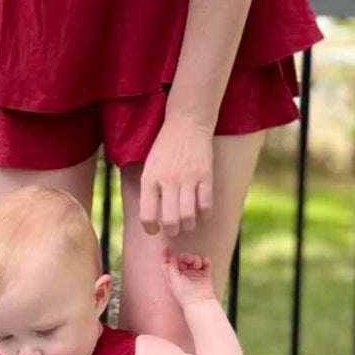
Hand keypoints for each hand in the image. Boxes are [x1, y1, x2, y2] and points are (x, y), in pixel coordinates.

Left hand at [138, 111, 213, 237]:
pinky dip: (205, 214)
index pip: (147, 215)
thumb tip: (152, 217)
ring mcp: (188, 178)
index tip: (155, 229)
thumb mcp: (149, 166)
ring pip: (189, 216)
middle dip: (172, 231)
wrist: (187, 124)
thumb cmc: (165, 148)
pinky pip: (206, 205)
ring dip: (188, 225)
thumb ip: (150, 190)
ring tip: (187, 222)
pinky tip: (202, 211)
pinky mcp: (205, 175)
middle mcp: (168, 181)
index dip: (151, 229)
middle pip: (170, 221)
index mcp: (149, 179)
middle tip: (174, 228)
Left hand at [160, 248, 216, 309]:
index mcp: (173, 276)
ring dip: (195, 259)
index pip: (167, 263)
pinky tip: (203, 263)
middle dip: (185, 257)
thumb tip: (170, 256)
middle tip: (188, 260)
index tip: (167, 247)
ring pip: (194, 259)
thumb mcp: (172, 280)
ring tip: (197, 264)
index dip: (166, 255)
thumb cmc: (184, 294)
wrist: (199, 302)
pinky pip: (205, 262)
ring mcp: (194, 273)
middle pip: (182, 259)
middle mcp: (183, 274)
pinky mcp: (205, 274)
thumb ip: (170, 266)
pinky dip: (204, 260)